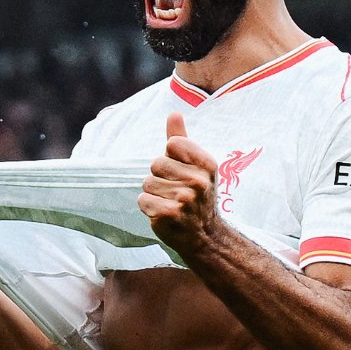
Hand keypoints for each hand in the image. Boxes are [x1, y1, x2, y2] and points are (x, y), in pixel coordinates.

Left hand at [141, 111, 224, 258]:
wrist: (205, 236)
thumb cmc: (197, 196)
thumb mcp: (196, 166)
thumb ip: (182, 139)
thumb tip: (173, 113)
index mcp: (207, 164)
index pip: (172, 143)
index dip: (171, 157)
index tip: (182, 172)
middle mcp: (199, 181)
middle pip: (156, 163)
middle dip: (160, 177)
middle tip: (175, 191)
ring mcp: (185, 199)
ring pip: (147, 183)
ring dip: (154, 194)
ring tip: (171, 203)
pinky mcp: (169, 214)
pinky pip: (143, 200)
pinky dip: (149, 208)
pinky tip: (164, 214)